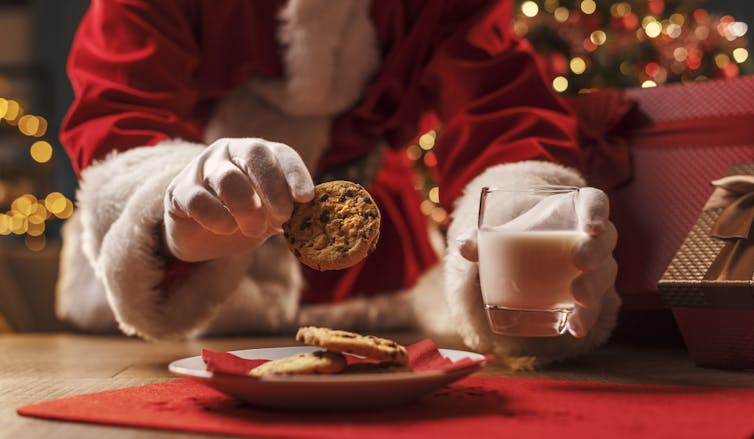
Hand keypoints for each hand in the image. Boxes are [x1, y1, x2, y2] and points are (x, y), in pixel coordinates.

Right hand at [163, 138, 313, 261]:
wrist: (202, 236)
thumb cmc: (243, 218)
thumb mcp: (272, 215)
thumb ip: (290, 211)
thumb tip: (316, 217)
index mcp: (259, 154)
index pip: (282, 154)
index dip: (296, 174)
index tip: (306, 198)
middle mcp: (231, 152)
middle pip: (255, 153)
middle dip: (274, 187)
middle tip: (283, 217)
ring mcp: (203, 168)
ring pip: (227, 177)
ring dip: (246, 207)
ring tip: (254, 229)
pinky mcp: (179, 191)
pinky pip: (198, 200)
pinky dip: (217, 217)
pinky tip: (226, 229)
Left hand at [458, 187, 617, 337]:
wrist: (526, 261)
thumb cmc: (519, 238)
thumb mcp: (503, 235)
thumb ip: (482, 239)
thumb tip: (463, 246)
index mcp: (574, 212)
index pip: (595, 203)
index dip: (596, 212)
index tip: (590, 226)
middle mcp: (593, 238)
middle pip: (604, 241)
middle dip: (595, 252)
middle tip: (579, 262)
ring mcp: (596, 267)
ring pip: (605, 274)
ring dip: (595, 286)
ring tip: (578, 298)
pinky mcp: (590, 294)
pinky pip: (595, 306)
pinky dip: (586, 318)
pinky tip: (575, 328)